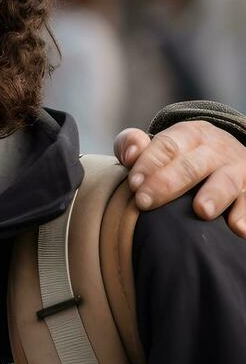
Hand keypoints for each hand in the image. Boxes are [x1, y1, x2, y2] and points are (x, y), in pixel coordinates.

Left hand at [115, 122, 245, 235]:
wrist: (226, 155)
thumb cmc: (179, 155)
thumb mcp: (157, 144)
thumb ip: (133, 144)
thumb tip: (129, 154)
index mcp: (189, 134)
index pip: (168, 146)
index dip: (149, 163)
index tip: (133, 184)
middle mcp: (216, 149)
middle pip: (192, 165)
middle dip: (167, 184)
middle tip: (145, 202)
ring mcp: (237, 169)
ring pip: (227, 181)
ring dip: (215, 195)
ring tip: (202, 211)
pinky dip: (245, 214)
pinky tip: (238, 229)